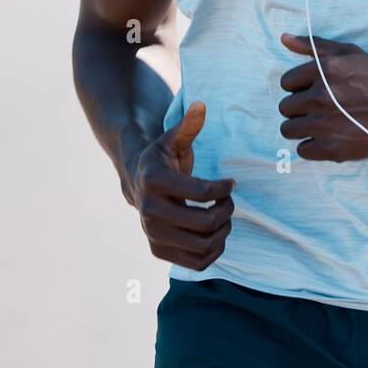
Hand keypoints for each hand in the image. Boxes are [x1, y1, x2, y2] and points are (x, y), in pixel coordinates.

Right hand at [130, 101, 234, 270]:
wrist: (137, 183)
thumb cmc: (162, 158)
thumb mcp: (173, 139)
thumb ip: (189, 125)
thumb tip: (202, 105)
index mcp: (154, 180)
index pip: (203, 193)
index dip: (225, 189)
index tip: (229, 183)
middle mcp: (149, 211)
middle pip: (206, 223)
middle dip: (227, 211)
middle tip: (228, 201)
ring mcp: (152, 234)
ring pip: (204, 246)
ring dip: (223, 231)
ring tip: (223, 216)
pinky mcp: (158, 251)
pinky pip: (197, 262)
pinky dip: (214, 251)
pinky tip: (215, 233)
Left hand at [277, 33, 367, 161]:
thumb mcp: (348, 53)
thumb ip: (314, 45)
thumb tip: (284, 38)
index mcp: (322, 72)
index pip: (286, 83)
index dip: (299, 86)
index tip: (314, 90)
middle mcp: (320, 98)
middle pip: (285, 107)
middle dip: (299, 107)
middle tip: (318, 107)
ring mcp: (324, 125)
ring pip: (288, 129)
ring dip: (301, 127)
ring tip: (320, 123)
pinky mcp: (332, 148)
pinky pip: (302, 150)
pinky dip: (312, 145)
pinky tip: (326, 137)